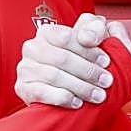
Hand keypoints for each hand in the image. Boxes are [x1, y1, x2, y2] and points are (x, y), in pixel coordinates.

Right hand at [15, 14, 130, 108]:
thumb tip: (88, 37)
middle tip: (107, 81)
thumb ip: (95, 28)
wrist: (68, 88)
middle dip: (88, 71)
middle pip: (62, 58)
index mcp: (47, 32)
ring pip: (54, 76)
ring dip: (80, 87)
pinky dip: (62, 98)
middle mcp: (32, 47)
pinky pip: (42, 92)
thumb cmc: (82, 60)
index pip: (68, 37)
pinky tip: (78, 103)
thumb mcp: (92, 39)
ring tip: (98, 95)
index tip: (106, 61)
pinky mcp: (23, 88)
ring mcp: (25, 68)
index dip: (89, 50)